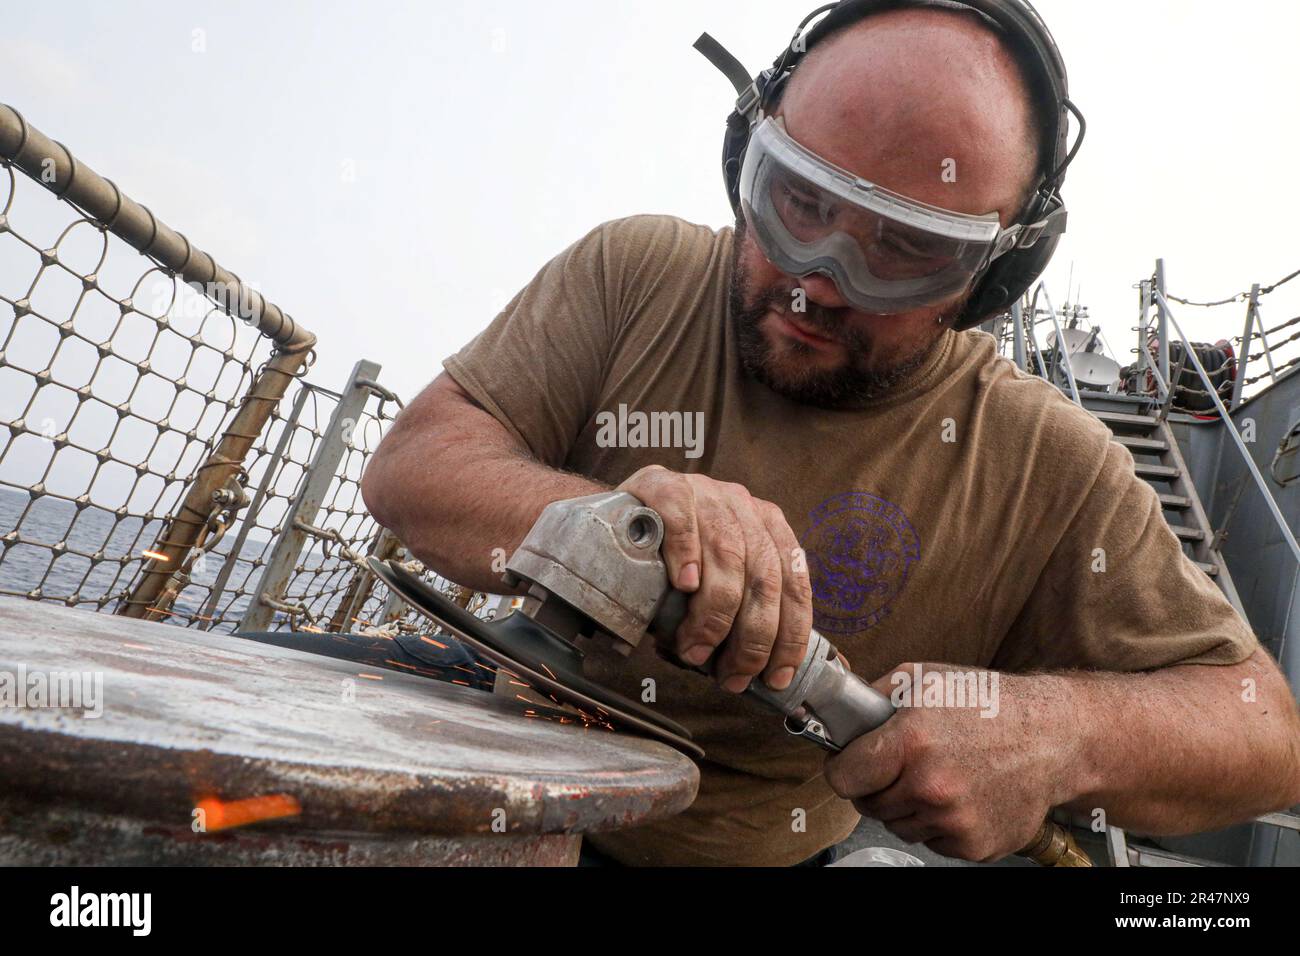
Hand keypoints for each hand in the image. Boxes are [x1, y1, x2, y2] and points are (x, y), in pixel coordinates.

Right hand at [616, 465, 810, 692]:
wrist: (624, 508)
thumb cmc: (674, 553)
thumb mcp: (717, 574)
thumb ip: (739, 607)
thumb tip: (750, 670)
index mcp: (767, 526)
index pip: (794, 583)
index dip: (789, 634)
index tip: (776, 675)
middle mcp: (744, 507)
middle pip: (763, 577)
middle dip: (752, 636)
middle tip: (731, 674)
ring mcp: (707, 494)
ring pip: (727, 555)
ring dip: (713, 614)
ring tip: (695, 648)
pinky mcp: (667, 488)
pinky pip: (683, 522)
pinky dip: (687, 557)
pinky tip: (684, 586)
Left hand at [822, 663, 1080, 861]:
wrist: (1052, 736)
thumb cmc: (987, 703)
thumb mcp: (922, 678)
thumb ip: (871, 698)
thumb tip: (835, 716)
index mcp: (911, 741)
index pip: (842, 778)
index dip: (844, 768)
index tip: (852, 763)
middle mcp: (930, 785)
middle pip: (869, 805)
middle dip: (879, 785)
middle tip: (906, 764)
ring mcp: (954, 820)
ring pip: (899, 825)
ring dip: (910, 805)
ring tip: (941, 774)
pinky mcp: (974, 845)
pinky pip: (933, 840)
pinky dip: (940, 822)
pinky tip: (963, 793)